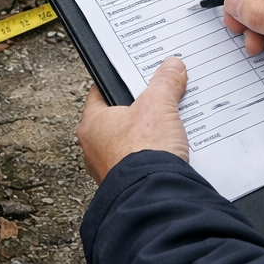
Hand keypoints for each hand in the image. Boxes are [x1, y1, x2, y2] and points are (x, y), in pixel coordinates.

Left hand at [76, 58, 189, 184]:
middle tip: (159, 99)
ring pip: (131, 142)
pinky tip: (172, 150)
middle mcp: (95, 148)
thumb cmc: (143, 152)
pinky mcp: (128, 184)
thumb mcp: (158, 105)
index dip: (120, 80)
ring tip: (169, 125)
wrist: (155, 196)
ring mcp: (110, 169)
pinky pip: (142, 162)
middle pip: (120, 117)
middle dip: (141, 109)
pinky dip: (155, 156)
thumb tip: (172, 68)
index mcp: (92, 124)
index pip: (100, 91)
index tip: (135, 75)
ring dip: (149, 135)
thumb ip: (165, 82)